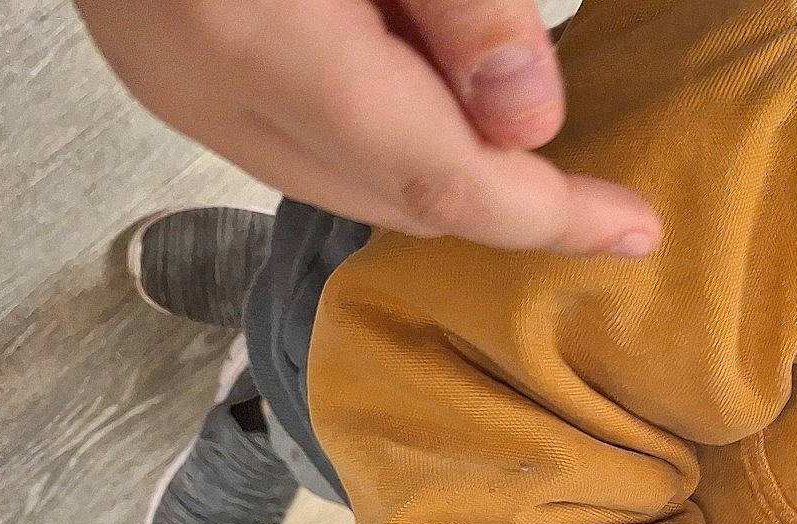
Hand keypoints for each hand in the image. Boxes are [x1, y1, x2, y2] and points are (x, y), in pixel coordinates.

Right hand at [75, 0, 661, 254]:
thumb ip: (463, 4)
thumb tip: (528, 119)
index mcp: (258, 34)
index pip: (438, 178)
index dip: (549, 215)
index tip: (632, 228)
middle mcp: (202, 84)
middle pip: (394, 197)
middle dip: (502, 192)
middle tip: (586, 157)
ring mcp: (172, 84)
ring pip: (350, 179)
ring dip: (440, 158)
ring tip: (491, 81)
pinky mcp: (164, 68)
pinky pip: (300, 139)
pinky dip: (380, 126)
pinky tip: (415, 61)